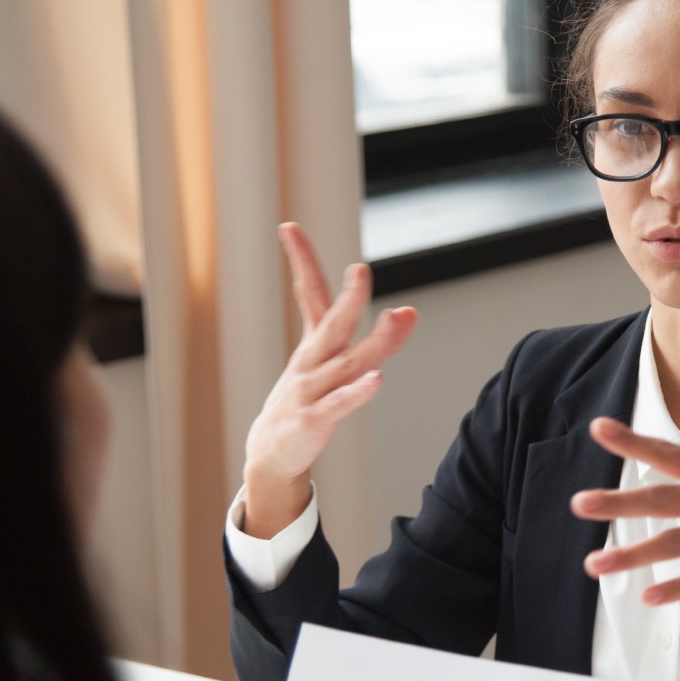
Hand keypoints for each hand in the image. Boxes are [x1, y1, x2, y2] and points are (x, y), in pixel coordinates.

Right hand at [241, 222, 417, 537]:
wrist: (271, 453)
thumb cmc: (305, 402)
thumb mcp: (333, 366)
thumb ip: (373, 339)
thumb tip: (408, 311)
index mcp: (313, 345)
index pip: (308, 294)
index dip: (300, 260)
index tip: (288, 227)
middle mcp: (311, 362)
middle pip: (333, 324)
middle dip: (349, 297)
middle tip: (360, 270)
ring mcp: (310, 391)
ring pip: (345, 363)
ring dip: (373, 342)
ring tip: (396, 318)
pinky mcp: (313, 420)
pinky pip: (339, 404)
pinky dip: (358, 392)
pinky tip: (377, 380)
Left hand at [570, 392, 679, 641]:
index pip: (670, 452)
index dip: (633, 441)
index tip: (598, 429)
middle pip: (664, 497)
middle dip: (619, 501)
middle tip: (579, 503)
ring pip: (678, 542)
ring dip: (634, 554)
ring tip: (594, 563)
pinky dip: (679, 587)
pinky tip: (649, 596)